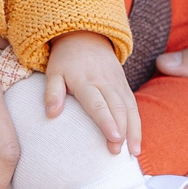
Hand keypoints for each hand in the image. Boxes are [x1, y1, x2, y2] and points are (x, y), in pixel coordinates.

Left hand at [43, 31, 139, 156]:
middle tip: (119, 152)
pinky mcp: (124, 85)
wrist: (86, 35)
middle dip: (122, 131)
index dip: (106, 122)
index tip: (113, 138)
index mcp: (85, 80)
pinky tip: (136, 141)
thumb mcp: (53, 72)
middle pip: (117, 108)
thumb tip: (51, 114)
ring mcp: (117, 83)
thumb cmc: (66, 60)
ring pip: (130, 108)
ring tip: (134, 152)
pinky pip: (133, 105)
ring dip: (133, 130)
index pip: (98, 104)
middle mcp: (105, 82)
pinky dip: (137, 124)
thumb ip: (52, 92)